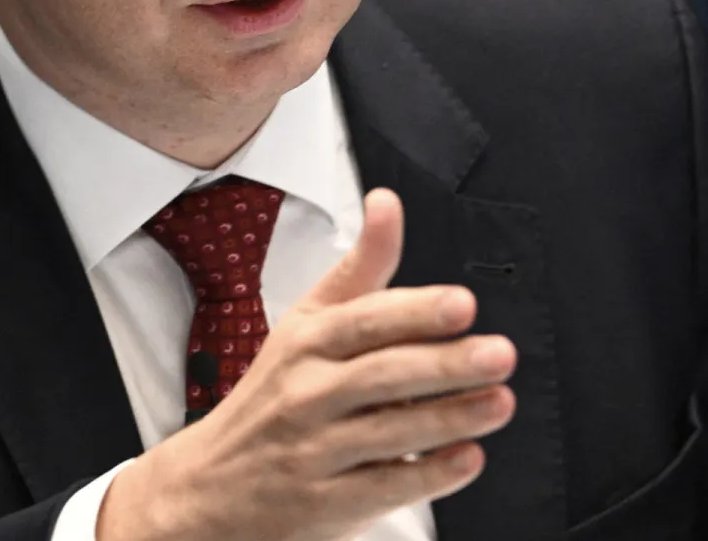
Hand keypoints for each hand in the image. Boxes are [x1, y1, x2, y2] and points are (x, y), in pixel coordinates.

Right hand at [96, 188, 517, 540]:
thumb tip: (387, 203)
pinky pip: (383, 487)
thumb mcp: (305, 323)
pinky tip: (466, 458)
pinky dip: (428, 474)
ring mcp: (313, 451)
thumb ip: (360, 269)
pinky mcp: (325, 504)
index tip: (462, 304)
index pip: (363, 321)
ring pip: (388, 431)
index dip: (415, 311)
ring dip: (450, 418)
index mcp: (305, 342)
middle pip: (381, 374)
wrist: (209, 485)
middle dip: (446, 364)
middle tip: (499, 354)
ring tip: (499, 403)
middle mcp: (306, 393)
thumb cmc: (272, 395)